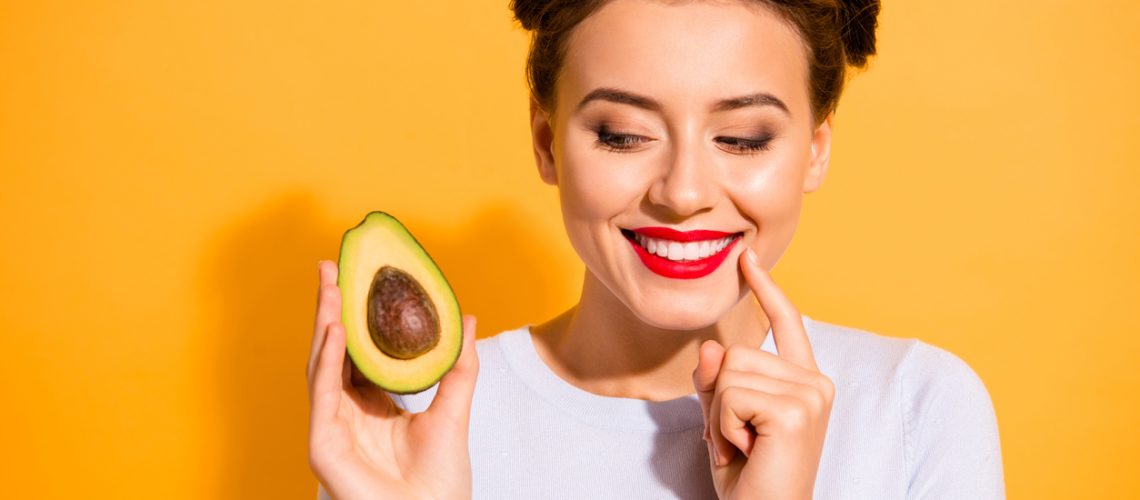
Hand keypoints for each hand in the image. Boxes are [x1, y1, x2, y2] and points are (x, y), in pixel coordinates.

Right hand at [307, 260, 478, 499]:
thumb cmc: (441, 480)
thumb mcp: (453, 409)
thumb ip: (458, 365)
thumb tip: (465, 318)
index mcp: (372, 404)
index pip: (356, 349)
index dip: (353, 313)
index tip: (355, 275)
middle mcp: (346, 412)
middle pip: (332, 351)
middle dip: (329, 308)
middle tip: (331, 266)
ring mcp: (331, 428)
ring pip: (320, 366)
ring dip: (324, 324)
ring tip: (331, 288)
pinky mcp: (323, 446)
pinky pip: (322, 395)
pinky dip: (327, 360)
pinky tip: (334, 330)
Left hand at [692, 248, 834, 499]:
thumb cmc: (749, 477)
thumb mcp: (723, 420)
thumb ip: (717, 381)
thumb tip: (712, 346)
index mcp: (804, 381)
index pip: (786, 323)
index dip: (765, 289)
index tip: (746, 259)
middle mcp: (815, 382)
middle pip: (736, 352)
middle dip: (718, 398)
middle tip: (735, 440)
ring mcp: (809, 394)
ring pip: (728, 371)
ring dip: (718, 416)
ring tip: (742, 447)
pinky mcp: (794, 410)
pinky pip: (729, 395)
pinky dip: (722, 427)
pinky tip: (745, 450)